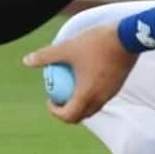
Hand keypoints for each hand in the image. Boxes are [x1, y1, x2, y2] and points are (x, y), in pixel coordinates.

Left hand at [22, 23, 137, 123]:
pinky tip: (85, 75)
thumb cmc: (96, 43)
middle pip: (81, 115)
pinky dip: (90, 93)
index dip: (56, 112)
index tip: (49, 99)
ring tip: (70, 87)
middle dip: (67, 111)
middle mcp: (100, 99)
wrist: (128, 36)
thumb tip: (26, 61)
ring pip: (92, 107)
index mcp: (87, 95)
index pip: (69, 116)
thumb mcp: (67, 48)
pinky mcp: (118, 86)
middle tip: (58, 97)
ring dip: (79, 103)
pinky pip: (101, 97)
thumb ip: (46, 56)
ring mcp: (111, 94)